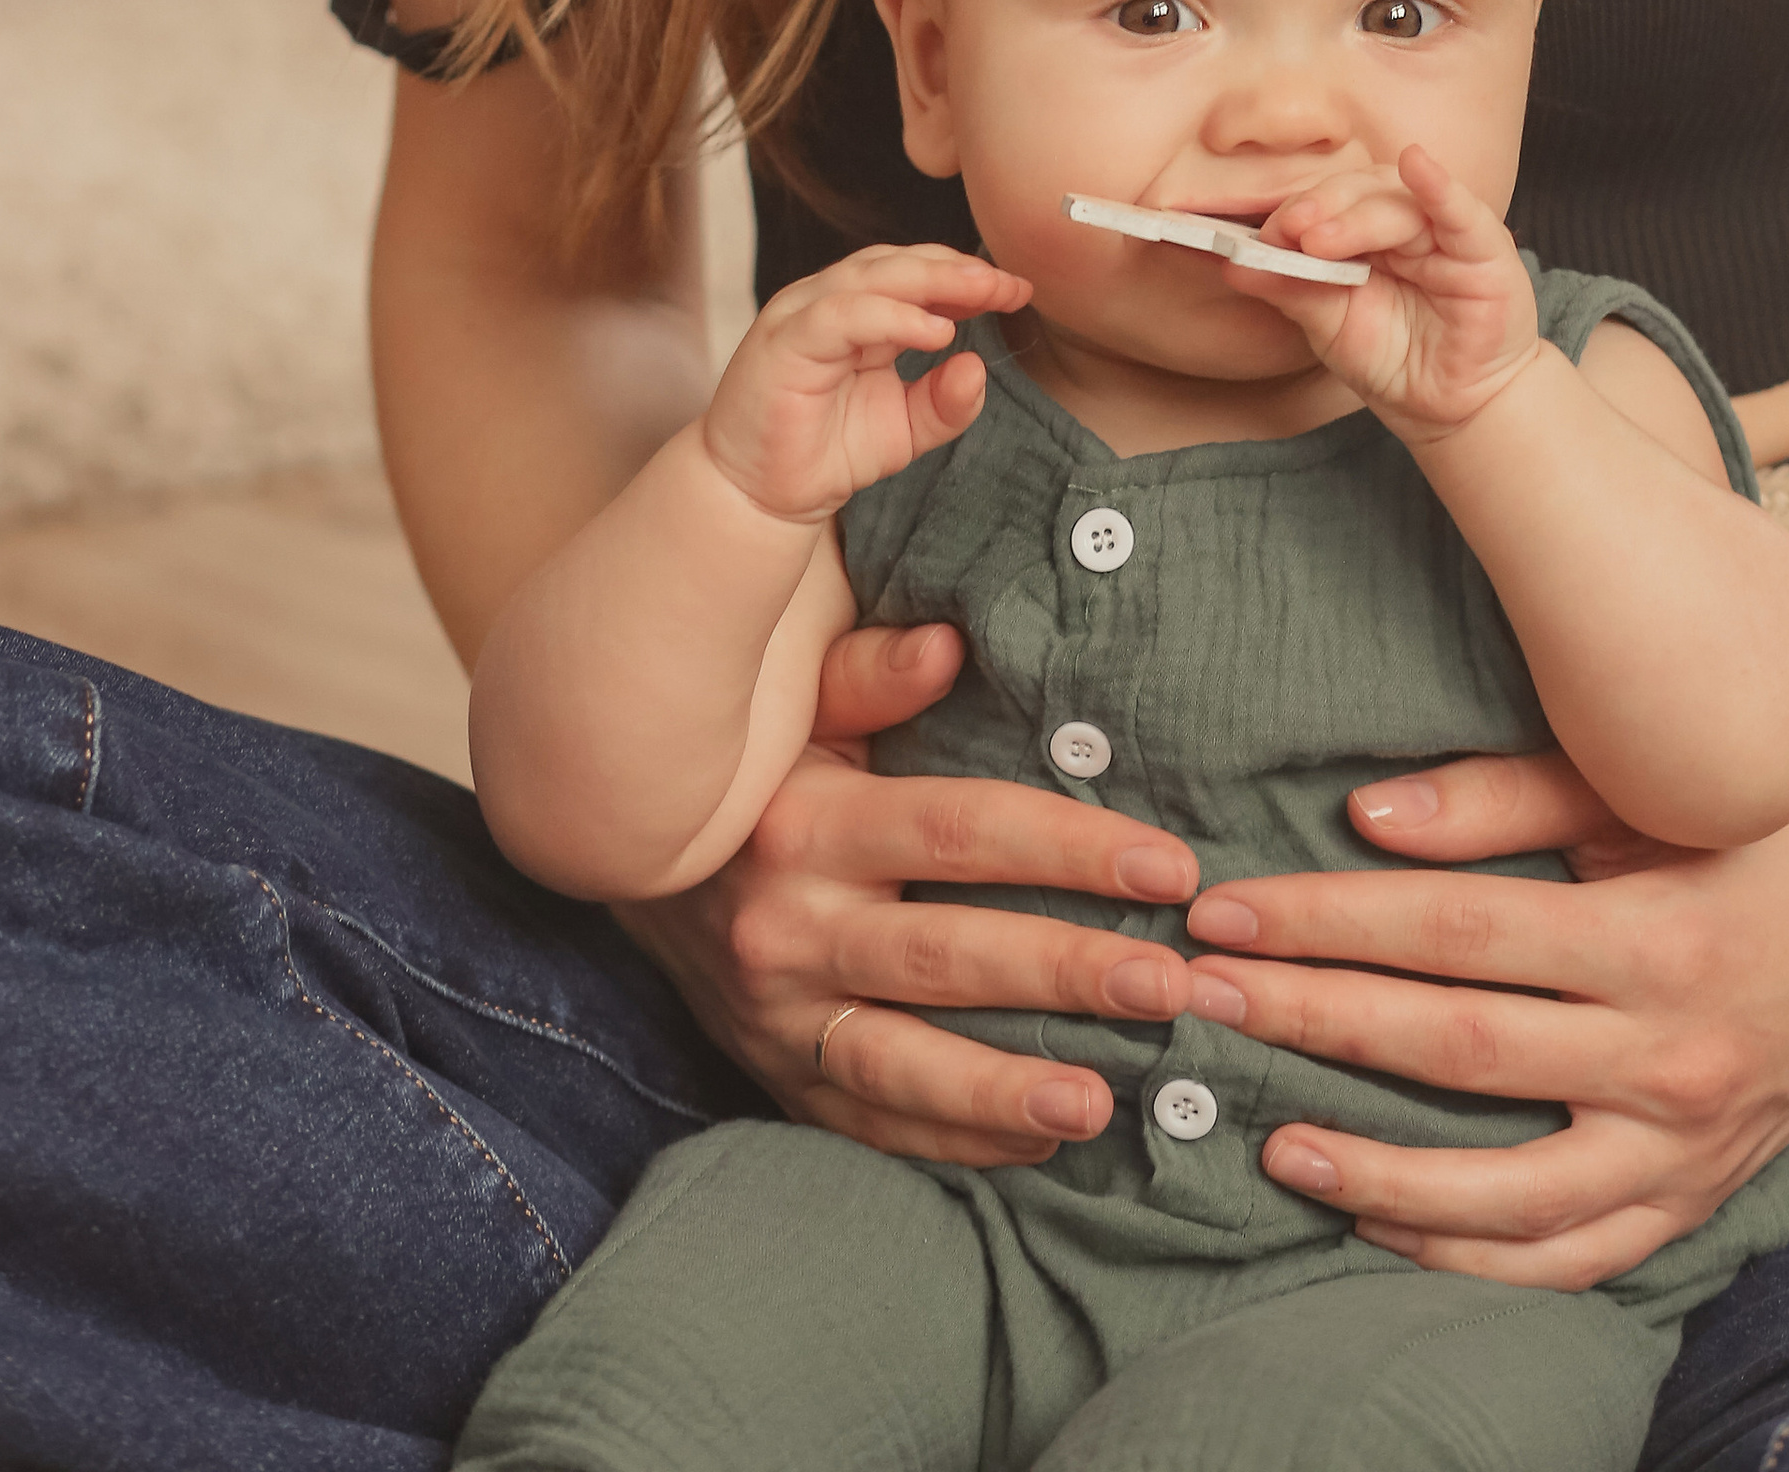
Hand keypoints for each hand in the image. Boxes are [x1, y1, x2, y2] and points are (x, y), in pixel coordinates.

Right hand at [623, 619, 1228, 1165]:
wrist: (619, 862)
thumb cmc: (746, 773)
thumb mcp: (795, 712)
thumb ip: (869, 679)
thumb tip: (948, 645)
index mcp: (806, 823)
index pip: (959, 833)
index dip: (1068, 848)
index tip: (1167, 864)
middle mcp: (788, 926)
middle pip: (947, 957)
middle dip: (1066, 973)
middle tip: (1169, 987)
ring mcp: (777, 1015)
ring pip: (903, 1064)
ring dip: (1005, 1090)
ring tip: (1101, 1102)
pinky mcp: (775, 1074)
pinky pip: (870, 1120)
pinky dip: (953, 1140)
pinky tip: (1038, 1144)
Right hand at [698, 245, 1028, 525]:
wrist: (760, 497)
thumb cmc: (825, 453)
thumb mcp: (905, 429)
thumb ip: (944, 402)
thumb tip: (979, 367)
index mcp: (858, 312)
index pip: (916, 273)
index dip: (966, 276)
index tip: (1018, 290)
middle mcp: (828, 302)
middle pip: (898, 264)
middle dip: (958, 271)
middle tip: (1008, 285)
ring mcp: (801, 317)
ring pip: (869, 277)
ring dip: (931, 282)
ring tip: (981, 293)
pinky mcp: (782, 343)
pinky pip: (840, 315)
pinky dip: (890, 317)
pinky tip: (934, 332)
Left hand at [1176, 749, 1788, 1286]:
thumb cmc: (1747, 831)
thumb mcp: (1638, 793)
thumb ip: (1500, 798)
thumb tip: (1363, 819)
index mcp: (1655, 936)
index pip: (1456, 936)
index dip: (1329, 923)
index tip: (1226, 914)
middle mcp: (1672, 1055)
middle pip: (1458, 1050)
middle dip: (1314, 1022)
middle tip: (1203, 1001)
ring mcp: (1687, 1146)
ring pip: (1508, 1192)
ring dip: (1377, 1173)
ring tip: (1274, 1141)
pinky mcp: (1694, 1199)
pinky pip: (1569, 1256)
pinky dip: (1468, 1253)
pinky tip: (1379, 1221)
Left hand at [1255, 143, 1541, 444]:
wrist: (1451, 411)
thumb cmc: (1395, 359)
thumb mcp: (1330, 325)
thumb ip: (1290, 288)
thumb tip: (1234, 265)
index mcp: (1365, 231)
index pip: (1327, 202)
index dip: (1293, 212)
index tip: (1253, 237)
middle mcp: (1405, 222)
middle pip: (1360, 191)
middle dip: (1319, 206)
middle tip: (1286, 230)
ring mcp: (1446, 233)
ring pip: (1398, 203)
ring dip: (1356, 215)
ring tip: (1318, 241)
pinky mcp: (1488, 251)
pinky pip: (1462, 212)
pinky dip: (1440, 187)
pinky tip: (1417, 165)